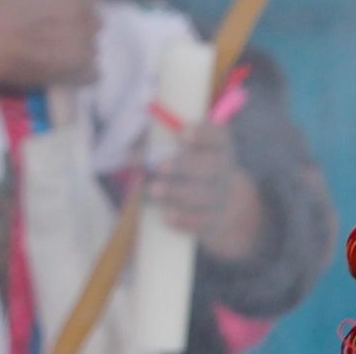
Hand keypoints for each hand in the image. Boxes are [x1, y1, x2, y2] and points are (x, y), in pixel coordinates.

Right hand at [0, 0, 102, 89]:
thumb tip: (62, 13)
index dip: (77, 6)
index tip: (60, 16)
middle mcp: (82, 10)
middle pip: (93, 22)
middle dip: (77, 31)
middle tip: (50, 39)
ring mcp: (85, 40)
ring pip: (91, 49)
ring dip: (76, 54)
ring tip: (46, 58)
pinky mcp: (83, 68)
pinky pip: (93, 74)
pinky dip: (78, 76)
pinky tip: (56, 74)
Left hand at [149, 120, 266, 263]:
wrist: (228, 212)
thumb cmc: (194, 173)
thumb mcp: (186, 155)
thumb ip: (159, 146)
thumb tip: (127, 150)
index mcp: (219, 148)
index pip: (218, 136)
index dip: (203, 133)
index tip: (183, 134)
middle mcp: (225, 172)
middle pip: (212, 166)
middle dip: (185, 165)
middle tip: (159, 166)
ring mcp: (224, 198)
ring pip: (204, 195)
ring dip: (177, 193)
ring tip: (154, 189)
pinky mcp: (217, 223)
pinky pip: (202, 222)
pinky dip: (184, 219)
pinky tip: (166, 216)